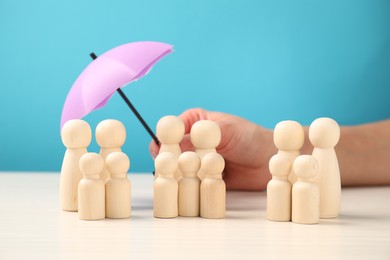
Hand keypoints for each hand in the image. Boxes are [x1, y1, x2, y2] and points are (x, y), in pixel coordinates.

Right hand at [150, 108, 275, 189]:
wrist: (268, 161)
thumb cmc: (250, 138)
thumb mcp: (225, 132)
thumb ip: (200, 137)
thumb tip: (175, 145)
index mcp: (192, 122)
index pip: (169, 130)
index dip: (164, 141)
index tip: (167, 152)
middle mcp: (190, 141)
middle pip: (168, 151)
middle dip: (172, 161)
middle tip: (183, 167)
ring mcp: (194, 160)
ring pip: (177, 169)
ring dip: (183, 174)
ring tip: (200, 175)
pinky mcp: (201, 177)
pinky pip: (188, 183)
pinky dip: (192, 185)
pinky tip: (203, 183)